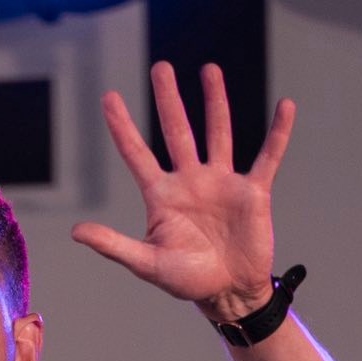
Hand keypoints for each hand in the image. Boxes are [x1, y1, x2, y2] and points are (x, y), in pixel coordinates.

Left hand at [73, 60, 294, 325]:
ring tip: (209, 70)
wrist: (229, 293)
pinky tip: (285, 106)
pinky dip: (278, 133)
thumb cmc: (187, 280)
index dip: (122, 126)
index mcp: (162, 195)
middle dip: (168, 99)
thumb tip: (76, 231)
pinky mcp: (252, 191)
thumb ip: (114, 245)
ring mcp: (222, 183)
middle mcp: (190, 181)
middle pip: (177, 131)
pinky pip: (267, 156)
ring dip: (214, 102)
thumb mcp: (147, 263)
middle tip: (160, 67)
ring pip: (218, 133)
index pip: (136, 153)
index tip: (109, 96)